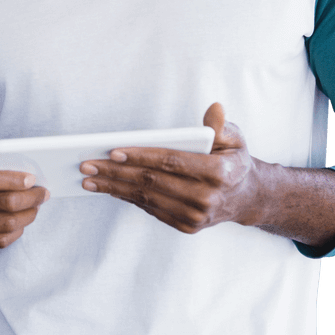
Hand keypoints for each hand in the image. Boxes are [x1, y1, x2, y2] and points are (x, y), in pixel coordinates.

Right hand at [0, 140, 48, 249]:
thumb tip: (21, 155)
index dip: (12, 180)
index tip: (32, 179)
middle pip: (2, 203)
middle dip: (30, 199)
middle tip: (42, 194)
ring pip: (4, 224)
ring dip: (27, 216)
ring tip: (35, 207)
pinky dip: (16, 232)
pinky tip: (22, 222)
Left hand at [80, 103, 262, 233]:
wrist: (246, 197)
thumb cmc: (233, 160)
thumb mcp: (235, 138)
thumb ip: (223, 125)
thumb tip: (214, 109)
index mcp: (219, 173)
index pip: (171, 162)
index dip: (141, 156)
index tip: (113, 151)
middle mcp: (207, 198)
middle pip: (152, 182)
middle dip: (115, 172)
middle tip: (87, 164)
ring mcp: (196, 216)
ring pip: (147, 198)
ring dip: (114, 188)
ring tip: (89, 178)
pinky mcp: (187, 226)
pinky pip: (151, 209)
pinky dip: (127, 198)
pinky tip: (109, 188)